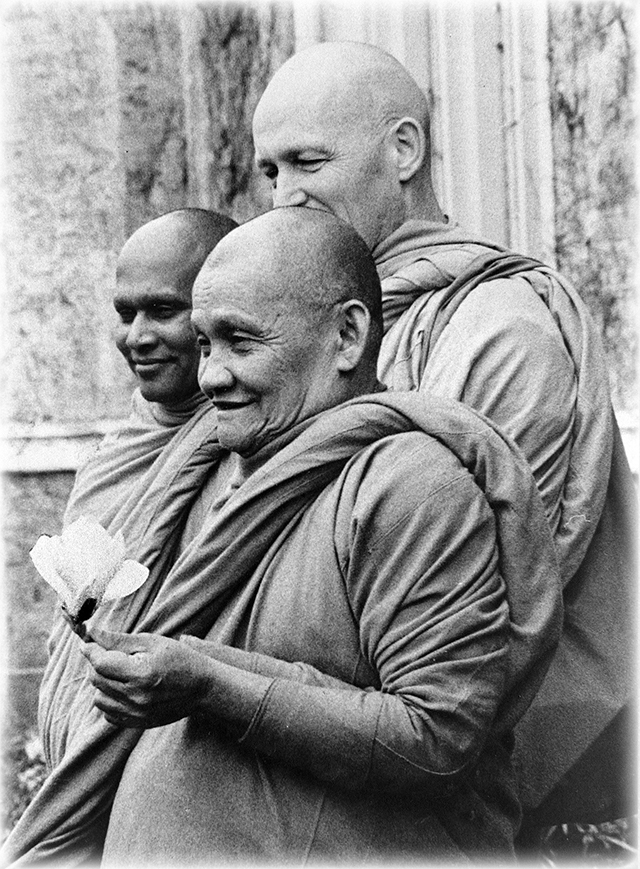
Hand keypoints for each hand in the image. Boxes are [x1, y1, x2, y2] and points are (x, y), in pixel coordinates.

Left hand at [81, 627, 210, 728]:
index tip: (88, 643)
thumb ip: (119, 640)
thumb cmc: (179, 659)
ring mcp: (136, 714)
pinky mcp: (137, 723)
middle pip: (96, 680)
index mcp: (141, 673)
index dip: (91, 651)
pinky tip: (123, 689)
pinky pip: (108, 714)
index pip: (100, 663)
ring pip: (98, 699)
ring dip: (101, 683)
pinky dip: (110, 700)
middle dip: (96, 664)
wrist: (202, 688)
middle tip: (106, 654)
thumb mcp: (152, 642)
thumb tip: (91, 633)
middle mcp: (136, 697)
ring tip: (117, 672)